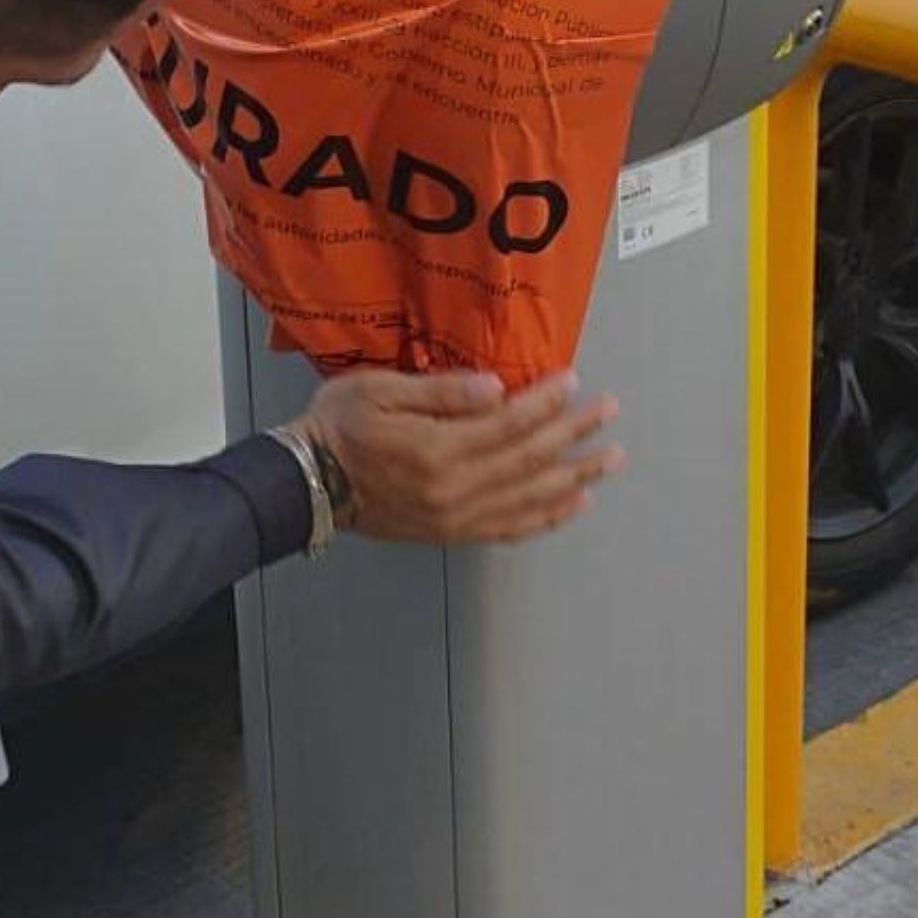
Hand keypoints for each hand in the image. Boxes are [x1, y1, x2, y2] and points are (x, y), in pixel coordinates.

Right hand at [288, 370, 623, 544]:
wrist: (308, 482)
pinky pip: (511, 528)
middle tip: (608, 413)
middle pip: (529, 460)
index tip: (573, 384)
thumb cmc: (338, 427)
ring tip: (608, 460)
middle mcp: (453, 489)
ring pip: (530, 498)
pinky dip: (547, 517)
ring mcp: (455, 517)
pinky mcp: (451, 532)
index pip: (508, 424)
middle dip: (574, 435)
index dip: (545, 403)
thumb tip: (496, 388)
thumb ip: (441, 391)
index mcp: (436, 450)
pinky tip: (573, 503)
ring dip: (575, 477)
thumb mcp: (380, 390)